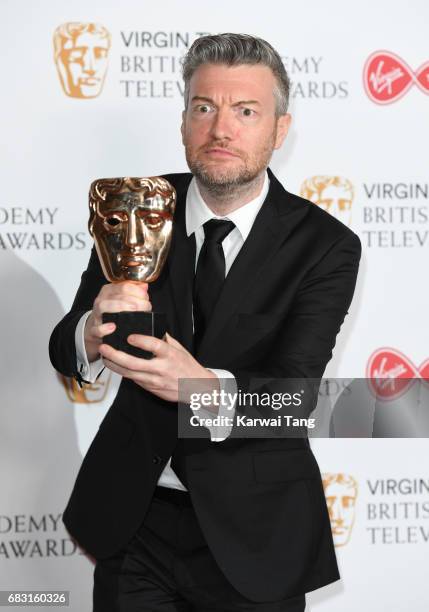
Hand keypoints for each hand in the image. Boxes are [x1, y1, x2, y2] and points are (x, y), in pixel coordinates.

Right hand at [84, 281, 150, 361]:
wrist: (97, 326)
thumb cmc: (112, 311)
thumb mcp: (121, 298)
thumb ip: (134, 292)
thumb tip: (144, 286)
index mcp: (109, 291)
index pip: (124, 286)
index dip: (138, 291)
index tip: (146, 298)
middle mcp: (101, 301)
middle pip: (116, 295)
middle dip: (134, 300)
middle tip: (145, 306)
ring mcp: (97, 314)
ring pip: (104, 306)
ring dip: (120, 307)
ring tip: (133, 309)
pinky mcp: (94, 329)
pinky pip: (97, 329)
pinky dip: (104, 328)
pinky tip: (113, 327)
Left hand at [98, 332, 218, 402]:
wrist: (196, 388)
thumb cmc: (187, 366)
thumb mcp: (179, 349)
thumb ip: (164, 339)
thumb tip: (150, 327)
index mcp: (170, 355)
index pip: (154, 346)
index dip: (141, 341)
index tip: (130, 336)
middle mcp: (161, 368)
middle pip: (134, 363)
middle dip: (116, 355)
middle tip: (105, 347)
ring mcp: (154, 380)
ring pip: (129, 373)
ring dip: (114, 365)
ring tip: (104, 356)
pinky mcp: (150, 388)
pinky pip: (133, 379)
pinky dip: (122, 372)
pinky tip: (114, 365)